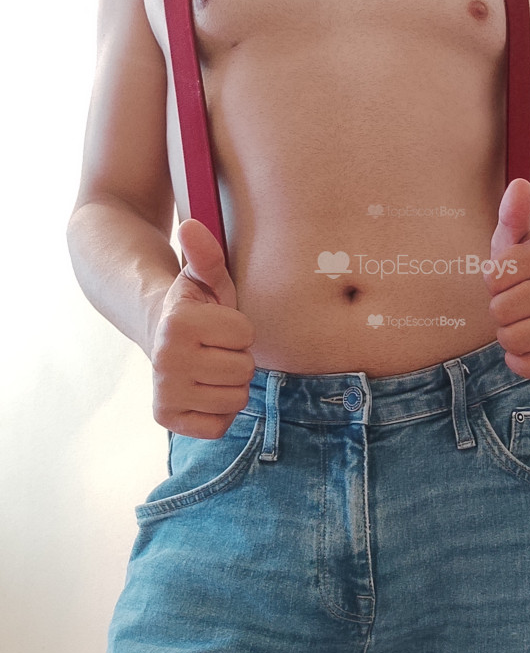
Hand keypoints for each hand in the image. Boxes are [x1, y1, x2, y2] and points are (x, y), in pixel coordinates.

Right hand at [150, 219, 256, 438]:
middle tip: (215, 348)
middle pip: (243, 370)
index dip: (239, 328)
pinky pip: (218, 426)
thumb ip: (206, 254)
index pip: (246, 335)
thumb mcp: (207, 277)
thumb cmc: (197, 307)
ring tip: (210, 366)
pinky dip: (218, 411)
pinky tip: (204, 389)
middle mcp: (165, 360)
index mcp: (178, 324)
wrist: (160, 335)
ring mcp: (164, 391)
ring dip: (230, 384)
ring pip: (235, 399)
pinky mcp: (167, 418)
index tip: (219, 323)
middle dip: (236, 357)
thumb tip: (193, 225)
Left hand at [482, 178, 529, 378]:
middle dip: (500, 308)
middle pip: (499, 311)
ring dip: (508, 335)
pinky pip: (529, 366)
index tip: (510, 277)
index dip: (494, 280)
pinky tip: (528, 346)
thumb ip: (513, 213)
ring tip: (522, 321)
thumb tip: (518, 185)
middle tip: (517, 302)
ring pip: (511, 340)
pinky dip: (521, 361)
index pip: (491, 278)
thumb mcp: (520, 237)